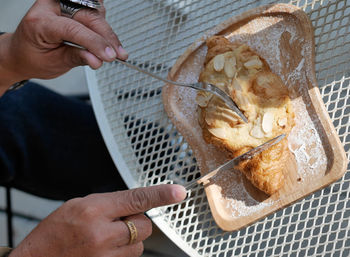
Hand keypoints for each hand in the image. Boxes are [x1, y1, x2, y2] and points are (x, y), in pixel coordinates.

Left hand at [0, 0, 126, 87]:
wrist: (23, 52)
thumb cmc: (33, 57)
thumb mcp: (54, 63)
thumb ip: (77, 58)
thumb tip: (98, 59)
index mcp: (40, 22)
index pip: (73, 29)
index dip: (95, 43)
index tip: (110, 56)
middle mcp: (50, 7)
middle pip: (88, 17)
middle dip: (106, 37)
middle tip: (118, 55)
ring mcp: (61, 3)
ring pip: (94, 12)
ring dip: (107, 32)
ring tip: (114, 50)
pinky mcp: (72, 5)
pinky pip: (94, 10)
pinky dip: (104, 25)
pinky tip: (109, 39)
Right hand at [10, 184, 185, 256]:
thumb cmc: (56, 232)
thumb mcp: (79, 205)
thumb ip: (110, 204)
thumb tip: (136, 204)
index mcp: (94, 210)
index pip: (136, 199)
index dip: (161, 194)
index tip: (179, 192)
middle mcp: (102, 234)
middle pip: (144, 225)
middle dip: (137, 222)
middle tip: (116, 223)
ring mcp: (106, 256)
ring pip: (139, 245)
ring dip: (129, 240)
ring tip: (104, 239)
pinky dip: (123, 252)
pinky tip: (103, 250)